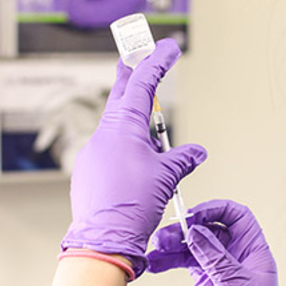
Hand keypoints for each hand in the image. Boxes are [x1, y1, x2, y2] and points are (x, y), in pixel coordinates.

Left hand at [61, 39, 206, 277]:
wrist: (104, 238)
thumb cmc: (133, 205)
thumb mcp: (166, 177)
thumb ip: (183, 158)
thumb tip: (196, 152)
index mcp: (123, 128)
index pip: (142, 85)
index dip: (157, 62)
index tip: (167, 48)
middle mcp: (104, 135)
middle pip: (121, 95)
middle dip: (134, 75)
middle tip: (140, 57)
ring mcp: (93, 151)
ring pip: (117, 126)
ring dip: (136, 125)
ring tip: (155, 148)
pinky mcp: (89, 169)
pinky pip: (109, 147)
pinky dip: (125, 147)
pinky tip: (136, 168)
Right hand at [147, 200, 279, 285]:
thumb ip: (216, 258)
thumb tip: (198, 232)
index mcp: (252, 249)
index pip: (237, 216)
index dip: (215, 210)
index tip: (194, 215)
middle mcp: (236, 254)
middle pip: (210, 229)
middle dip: (187, 229)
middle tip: (166, 236)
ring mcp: (219, 266)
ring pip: (194, 245)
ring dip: (174, 244)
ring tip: (156, 249)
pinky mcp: (205, 281)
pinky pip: (186, 262)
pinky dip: (170, 260)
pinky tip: (156, 262)